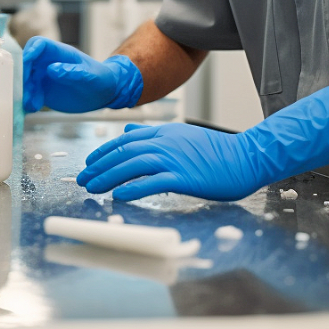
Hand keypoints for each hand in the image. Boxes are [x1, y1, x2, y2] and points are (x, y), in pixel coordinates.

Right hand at [22, 37, 142, 113]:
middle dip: (23, 75)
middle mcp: (48, 63)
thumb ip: (73, 72)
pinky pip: (31, 95)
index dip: (30, 50)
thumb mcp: (90, 76)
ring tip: (32, 104)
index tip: (26, 62)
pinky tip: (33, 108)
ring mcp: (44, 78)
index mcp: (60, 53)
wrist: (105, 94)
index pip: (39, 44)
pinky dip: (28, 101)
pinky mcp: (43, 92)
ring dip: (25, 91)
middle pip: (27, 63)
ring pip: (26, 81)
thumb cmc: (101, 78)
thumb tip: (52, 69)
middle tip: (26, 90)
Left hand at [76, 86, 328, 201]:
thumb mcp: (182, 136)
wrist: (246, 157)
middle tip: (82, 179)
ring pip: (133, 166)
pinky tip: (119, 196)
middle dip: (99, 166)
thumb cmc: (216, 152)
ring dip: (109, 177)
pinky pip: (153, 182)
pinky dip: (134, 188)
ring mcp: (175, 159)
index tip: (89, 162)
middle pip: (124, 153)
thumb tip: (128, 131)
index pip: (126, 140)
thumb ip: (154, 135)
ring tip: (93, 188)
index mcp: (165, 133)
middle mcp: (166, 143)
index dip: (104, 152)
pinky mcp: (185, 176)